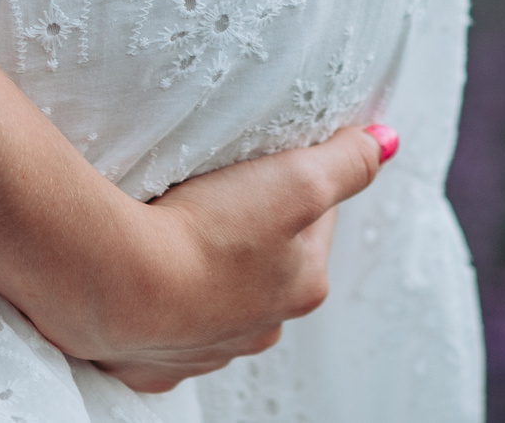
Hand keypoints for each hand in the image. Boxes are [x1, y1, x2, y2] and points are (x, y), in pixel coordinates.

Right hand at [78, 125, 396, 392]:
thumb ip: (346, 161)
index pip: (314, 221)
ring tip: (172, 225)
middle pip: (265, 261)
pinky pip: (163, 326)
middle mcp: (261, 327)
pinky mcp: (153, 362)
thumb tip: (386, 141)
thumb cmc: (208, 231)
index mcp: (303, 286)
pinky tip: (143, 274)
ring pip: (215, 294)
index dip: (293, 183)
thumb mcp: (296, 179)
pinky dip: (157, 301)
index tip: (262, 161)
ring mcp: (206, 349)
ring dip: (202, 265)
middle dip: (247, 229)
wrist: (118, 285)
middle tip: (213, 190)